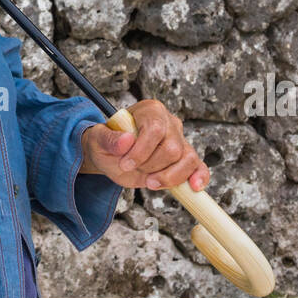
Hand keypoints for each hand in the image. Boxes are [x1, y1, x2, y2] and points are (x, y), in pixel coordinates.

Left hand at [78, 99, 209, 191]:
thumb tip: (126, 140)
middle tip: (134, 169)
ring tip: (150, 182)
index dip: (141, 151)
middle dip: (151, 166)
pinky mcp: (185, 157)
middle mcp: (169, 122)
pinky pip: (198, 166)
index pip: (155, 129)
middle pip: (172, 148)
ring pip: (188, 158)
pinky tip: (193, 187)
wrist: (113, 155)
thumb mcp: (98, 138)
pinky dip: (199, 177)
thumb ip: (108, 138)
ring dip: (169, 177)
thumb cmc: (108, 143)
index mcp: (150, 111)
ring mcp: (180, 139)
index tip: (125, 164)